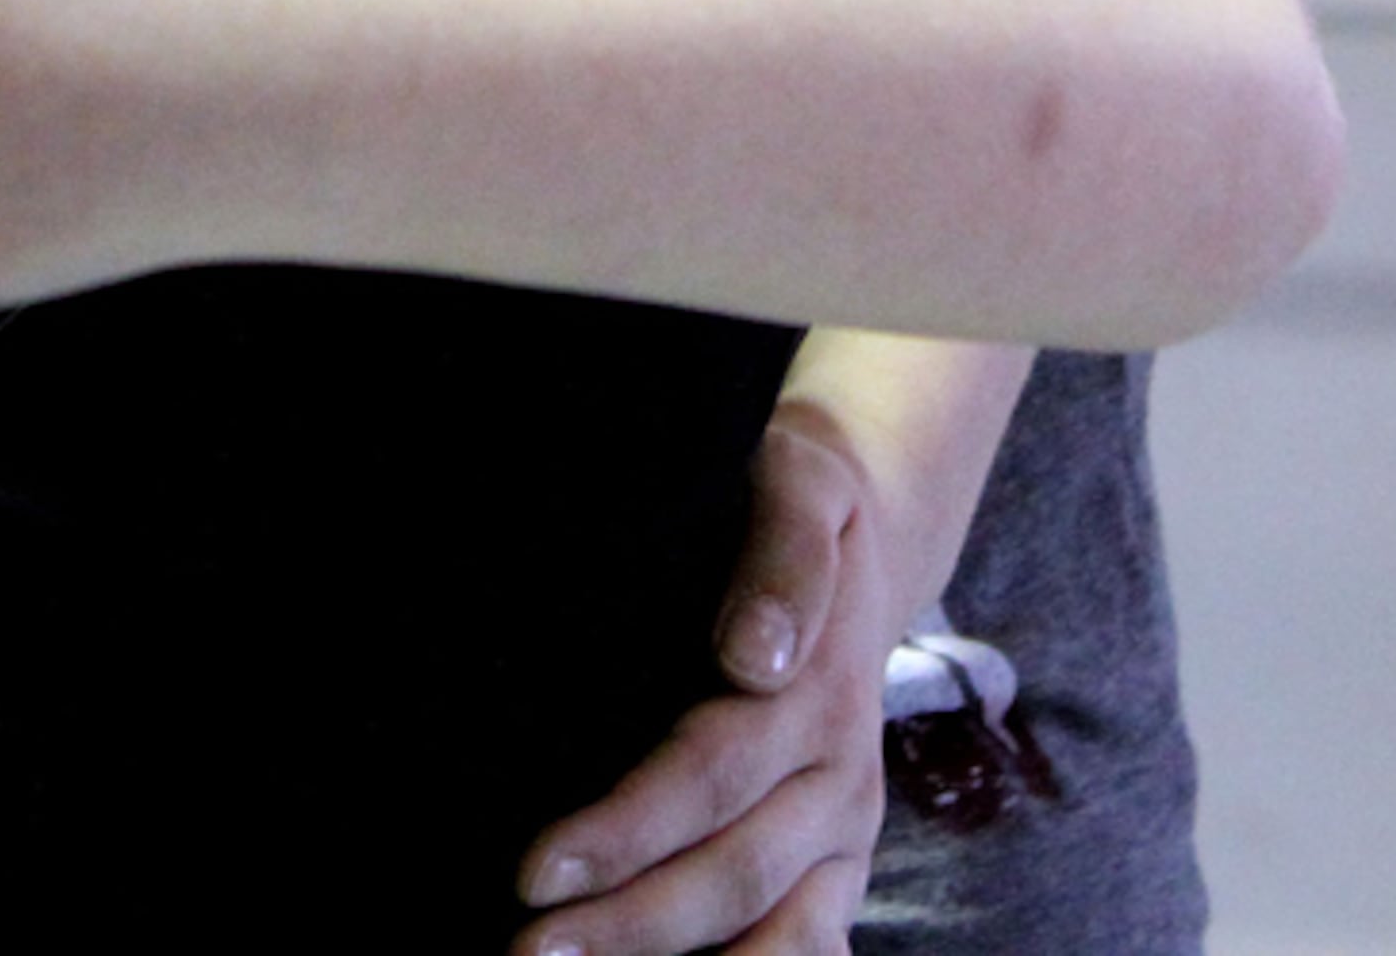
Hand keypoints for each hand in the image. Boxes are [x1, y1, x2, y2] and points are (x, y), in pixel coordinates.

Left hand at [505, 406, 893, 955]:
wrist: (868, 539)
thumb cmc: (797, 497)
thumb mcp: (801, 486)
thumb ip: (782, 559)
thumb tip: (752, 654)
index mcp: (815, 693)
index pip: (707, 776)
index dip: (624, 831)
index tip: (534, 870)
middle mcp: (837, 778)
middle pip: (730, 874)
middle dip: (627, 926)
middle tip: (527, 952)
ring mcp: (846, 831)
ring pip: (773, 930)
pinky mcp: (842, 860)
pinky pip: (808, 943)